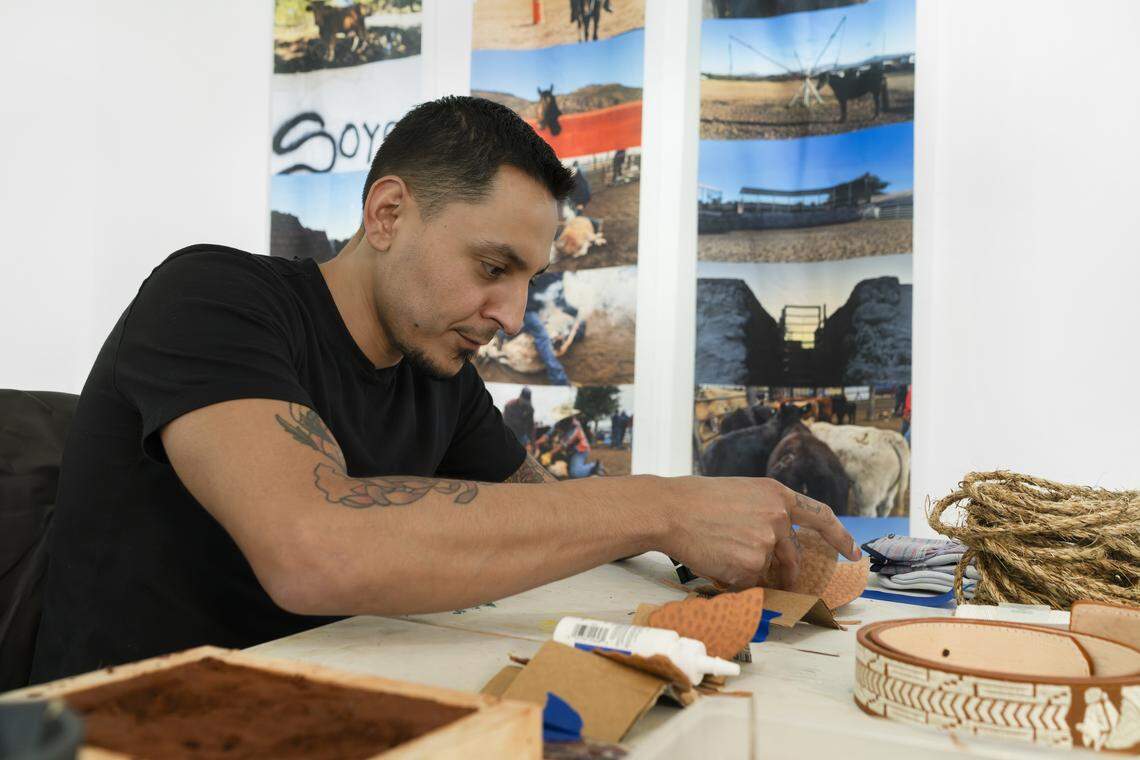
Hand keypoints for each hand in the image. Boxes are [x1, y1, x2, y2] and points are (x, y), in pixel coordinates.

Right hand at [658, 477, 858, 591]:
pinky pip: (749, 583)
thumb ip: (766, 512)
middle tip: (772, 577)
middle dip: (785, 572)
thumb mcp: (742, 493)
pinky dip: (733, 579)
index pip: (821, 517)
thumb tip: (777, 544)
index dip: (840, 537)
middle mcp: (778, 517)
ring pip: (766, 571)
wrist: (671, 510)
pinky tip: (714, 560)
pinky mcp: (751, 565)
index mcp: (778, 495)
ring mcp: (766, 542)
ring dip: (749, 571)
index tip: (852, 552)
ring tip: (721, 553)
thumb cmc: (698, 500)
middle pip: (793, 556)